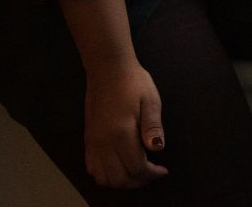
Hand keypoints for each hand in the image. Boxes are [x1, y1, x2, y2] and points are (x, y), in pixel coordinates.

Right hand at [82, 61, 167, 189]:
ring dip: (121, 181)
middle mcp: (103, 142)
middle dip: (138, 181)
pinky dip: (105, 175)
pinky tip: (119, 166)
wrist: (108, 69)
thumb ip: (153, 126)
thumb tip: (157, 148)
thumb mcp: (151, 100)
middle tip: (152, 173)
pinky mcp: (88, 139)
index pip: (136, 167)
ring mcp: (93, 142)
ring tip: (137, 172)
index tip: (163, 170)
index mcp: (121, 133)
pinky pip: (92, 167)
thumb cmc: (133, 82)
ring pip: (103, 177)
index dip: (152, 174)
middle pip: (119, 178)